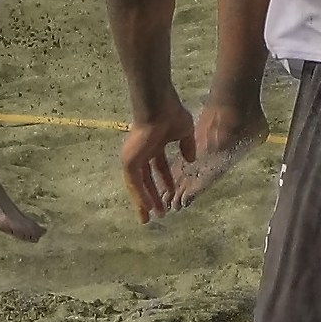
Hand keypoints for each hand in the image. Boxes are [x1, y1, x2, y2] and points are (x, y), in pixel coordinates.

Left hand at [121, 101, 196, 223]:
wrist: (158, 105)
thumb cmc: (170, 114)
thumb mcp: (184, 132)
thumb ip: (187, 146)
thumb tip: (191, 159)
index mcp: (153, 145)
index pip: (157, 168)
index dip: (164, 182)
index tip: (170, 195)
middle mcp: (141, 152)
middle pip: (145, 179)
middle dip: (152, 196)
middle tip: (159, 213)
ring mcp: (134, 156)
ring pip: (138, 184)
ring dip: (145, 200)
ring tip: (152, 216)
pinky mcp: (130, 160)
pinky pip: (134, 183)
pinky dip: (140, 195)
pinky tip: (147, 208)